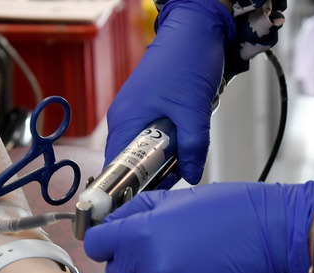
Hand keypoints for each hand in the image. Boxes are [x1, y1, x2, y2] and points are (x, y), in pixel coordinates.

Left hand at [84, 181, 313, 272]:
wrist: (272, 236)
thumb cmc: (230, 212)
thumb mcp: (175, 199)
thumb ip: (135, 212)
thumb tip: (110, 220)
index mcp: (141, 232)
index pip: (95, 245)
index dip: (105, 242)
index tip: (114, 241)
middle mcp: (149, 264)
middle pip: (117, 272)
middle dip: (133, 261)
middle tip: (161, 248)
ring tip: (185, 263)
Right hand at [104, 0, 234, 183]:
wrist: (196, 28)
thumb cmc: (186, 59)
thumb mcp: (194, 110)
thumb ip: (193, 147)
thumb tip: (192, 175)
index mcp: (126, 120)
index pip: (116, 167)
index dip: (126, 188)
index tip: (138, 205)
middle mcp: (126, 119)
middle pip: (133, 162)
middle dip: (156, 173)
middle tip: (179, 176)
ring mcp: (138, 113)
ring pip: (148, 151)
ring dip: (168, 157)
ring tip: (189, 152)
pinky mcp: (151, 108)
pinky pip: (158, 137)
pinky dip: (173, 143)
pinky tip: (189, 137)